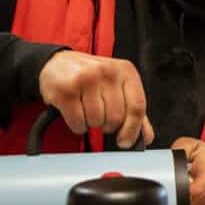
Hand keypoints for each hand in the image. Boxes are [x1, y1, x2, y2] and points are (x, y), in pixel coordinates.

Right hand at [38, 51, 153, 148]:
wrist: (58, 63)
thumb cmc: (91, 77)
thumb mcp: (117, 87)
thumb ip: (133, 111)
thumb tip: (146, 137)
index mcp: (125, 70)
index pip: (137, 106)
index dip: (133, 129)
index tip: (126, 141)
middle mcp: (107, 71)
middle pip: (116, 117)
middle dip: (108, 126)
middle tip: (101, 119)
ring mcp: (86, 78)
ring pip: (97, 121)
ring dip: (91, 125)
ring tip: (87, 112)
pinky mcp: (66, 89)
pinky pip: (78, 122)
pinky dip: (78, 126)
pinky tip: (76, 114)